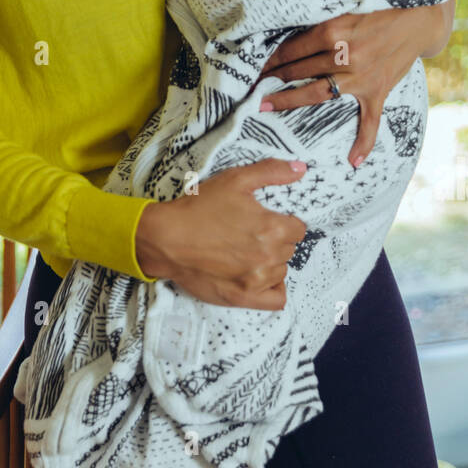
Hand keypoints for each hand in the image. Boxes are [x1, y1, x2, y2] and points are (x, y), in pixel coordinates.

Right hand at [134, 158, 307, 308]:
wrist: (166, 238)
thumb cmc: (199, 208)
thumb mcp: (235, 180)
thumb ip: (272, 171)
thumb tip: (301, 168)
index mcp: (272, 227)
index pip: (298, 229)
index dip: (284, 221)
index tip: (267, 219)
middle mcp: (269, 256)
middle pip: (289, 249)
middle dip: (276, 240)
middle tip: (252, 232)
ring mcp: (256, 280)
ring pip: (281, 271)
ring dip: (271, 261)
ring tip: (248, 251)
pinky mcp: (243, 296)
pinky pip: (276, 299)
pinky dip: (273, 288)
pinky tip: (260, 276)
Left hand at [257, 4, 449, 165]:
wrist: (418, 17)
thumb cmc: (377, 7)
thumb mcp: (343, 7)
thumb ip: (320, 21)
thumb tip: (287, 32)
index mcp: (332, 30)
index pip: (290, 50)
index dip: (268, 60)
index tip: (253, 67)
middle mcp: (344, 55)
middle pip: (297, 71)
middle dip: (271, 80)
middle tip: (249, 88)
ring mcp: (361, 76)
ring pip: (317, 93)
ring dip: (289, 101)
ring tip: (266, 107)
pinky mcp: (378, 90)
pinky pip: (370, 120)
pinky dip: (364, 142)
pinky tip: (353, 160)